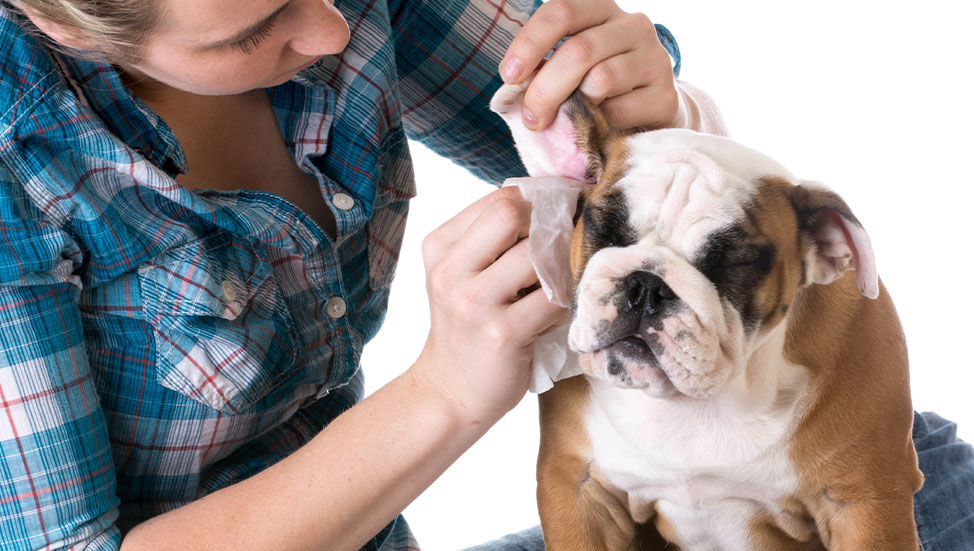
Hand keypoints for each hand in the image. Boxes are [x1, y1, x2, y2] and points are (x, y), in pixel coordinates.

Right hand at [411, 187, 565, 421]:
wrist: (450, 390)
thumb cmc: (467, 326)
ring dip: (556, 270)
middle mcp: (450, 271)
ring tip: (545, 291)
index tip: (557, 216)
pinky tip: (546, 319)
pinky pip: (553, 298)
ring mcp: (474, 303)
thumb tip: (551, 202)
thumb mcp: (461, 274)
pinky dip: (561, 305)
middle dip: (545, 227)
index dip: (537, 202)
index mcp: (439, 247)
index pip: (499, 199)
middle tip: (556, 250)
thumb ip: (491, 238)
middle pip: (511, 214)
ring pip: (538, 255)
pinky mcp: (502, 334)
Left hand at [499, 0, 677, 130]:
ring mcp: (655, 58)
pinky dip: (601, 125)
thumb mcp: (571, 67)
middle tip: (532, 118)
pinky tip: (600, 127)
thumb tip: (514, 89)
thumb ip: (545, 67)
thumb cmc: (597, 86)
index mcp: (601, 10)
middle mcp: (633, 26)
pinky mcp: (666, 95)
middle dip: (545, 89)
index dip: (530, 43)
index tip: (509, 75)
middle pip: (579, 51)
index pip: (561, 11)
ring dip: (574, 108)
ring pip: (601, 79)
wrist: (650, 111)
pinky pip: (620, 110)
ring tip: (568, 122)